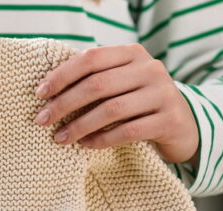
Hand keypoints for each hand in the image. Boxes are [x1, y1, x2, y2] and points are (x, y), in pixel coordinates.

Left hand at [34, 44, 198, 164]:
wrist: (183, 125)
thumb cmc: (138, 103)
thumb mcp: (120, 83)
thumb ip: (94, 79)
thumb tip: (46, 91)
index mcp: (133, 53)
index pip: (91, 59)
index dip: (62, 75)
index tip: (40, 94)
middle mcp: (150, 69)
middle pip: (98, 84)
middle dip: (65, 103)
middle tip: (42, 120)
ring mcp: (163, 93)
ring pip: (112, 109)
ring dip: (80, 126)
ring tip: (59, 138)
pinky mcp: (169, 120)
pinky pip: (128, 131)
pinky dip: (102, 139)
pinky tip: (86, 145)